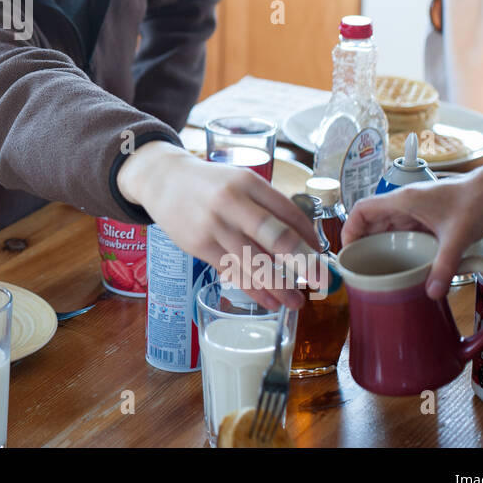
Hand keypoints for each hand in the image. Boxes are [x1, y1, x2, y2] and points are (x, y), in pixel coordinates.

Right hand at [119, 143, 322, 309]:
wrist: (161, 180)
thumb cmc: (210, 184)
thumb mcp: (240, 181)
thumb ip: (266, 206)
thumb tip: (302, 240)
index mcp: (249, 183)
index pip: (288, 212)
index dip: (309, 237)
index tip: (321, 256)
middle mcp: (232, 202)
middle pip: (274, 236)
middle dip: (302, 262)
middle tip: (321, 282)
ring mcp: (213, 225)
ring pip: (253, 262)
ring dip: (279, 286)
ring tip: (296, 302)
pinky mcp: (198, 245)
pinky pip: (231, 272)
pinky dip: (253, 290)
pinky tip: (269, 301)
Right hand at [343, 125, 482, 299]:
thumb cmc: (477, 202)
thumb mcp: (458, 236)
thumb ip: (444, 266)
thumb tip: (431, 293)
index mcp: (402, 201)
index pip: (362, 210)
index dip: (349, 230)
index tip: (349, 253)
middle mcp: (404, 204)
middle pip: (371, 221)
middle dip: (363, 243)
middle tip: (362, 268)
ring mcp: (416, 210)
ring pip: (387, 227)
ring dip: (380, 245)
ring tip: (378, 269)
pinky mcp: (427, 217)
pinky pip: (404, 231)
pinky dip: (398, 246)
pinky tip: (404, 263)